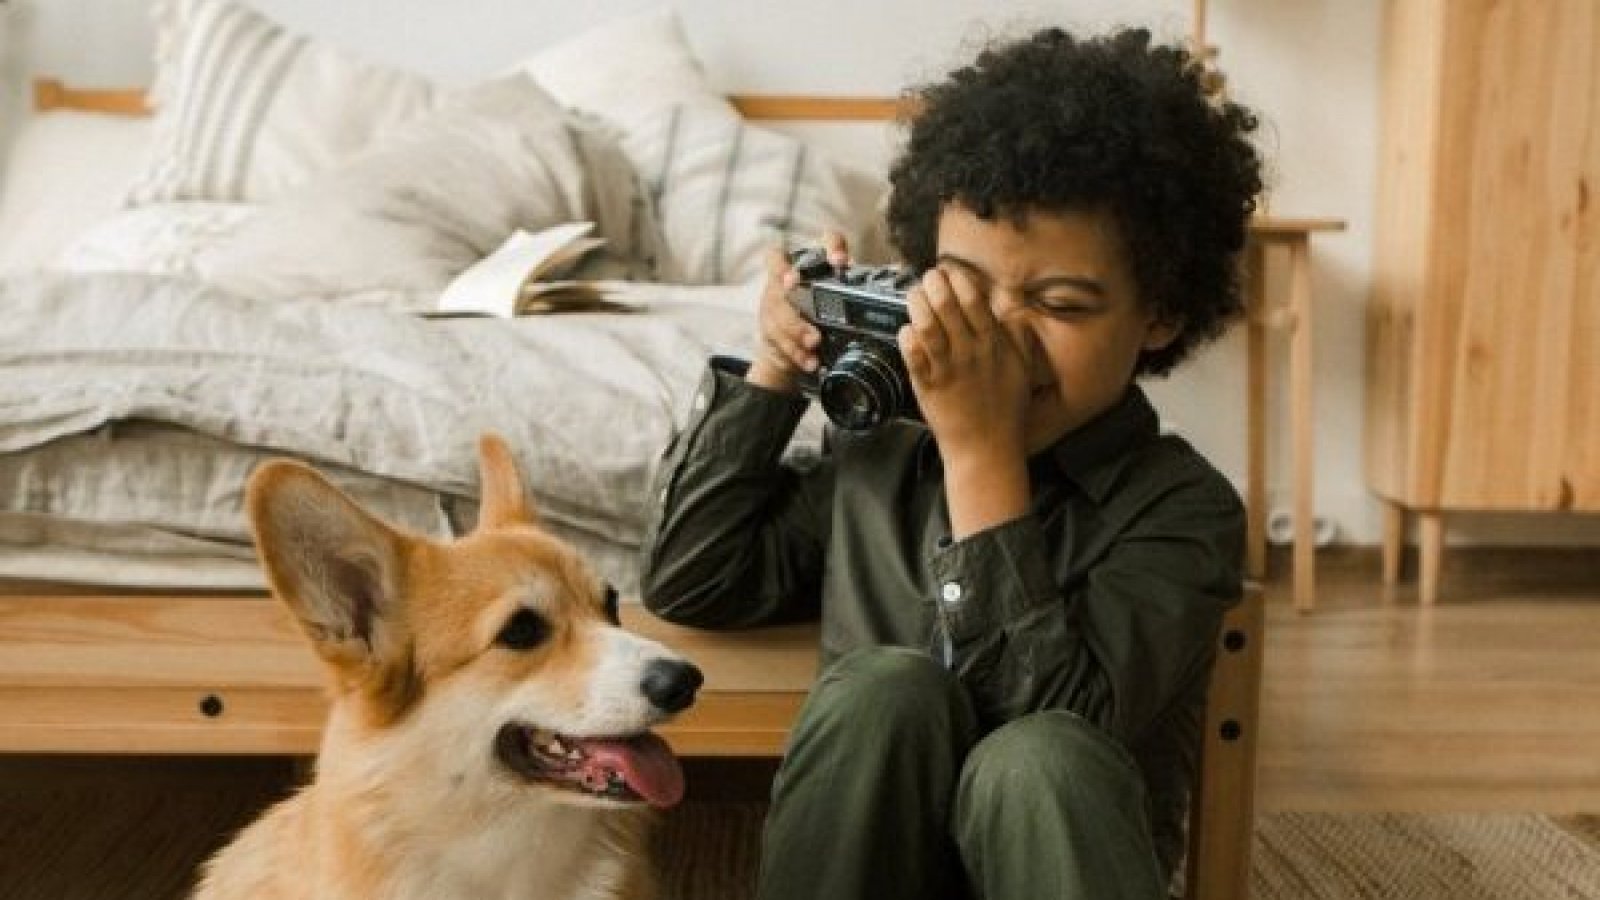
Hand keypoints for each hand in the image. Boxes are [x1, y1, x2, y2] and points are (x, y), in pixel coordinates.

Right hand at [746, 232, 849, 393]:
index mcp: (820, 261)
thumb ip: (863, 285)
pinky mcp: (767, 321)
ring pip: (778, 308)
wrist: (793, 341)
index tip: (840, 262)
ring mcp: (775, 296)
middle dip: (796, 289)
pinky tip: (808, 359)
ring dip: (796, 328)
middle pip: (786, 275)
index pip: (827, 239)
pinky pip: (775, 333)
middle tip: (809, 312)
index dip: (831, 247)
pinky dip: (792, 349)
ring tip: (813, 344)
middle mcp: (792, 273)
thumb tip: (899, 271)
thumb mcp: (844, 299)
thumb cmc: (824, 313)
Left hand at [898, 265, 1031, 463]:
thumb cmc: (1006, 412)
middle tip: (927, 278)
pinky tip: (906, 330)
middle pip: (946, 307)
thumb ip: (1019, 337)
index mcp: (993, 346)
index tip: (951, 273)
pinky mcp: (928, 387)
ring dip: (916, 305)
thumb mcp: (1023, 371)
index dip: (959, 281)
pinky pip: (912, 356)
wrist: (987, 450)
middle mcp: (969, 354)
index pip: (974, 302)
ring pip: (926, 326)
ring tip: (913, 296)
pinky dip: (907, 339)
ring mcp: (947, 370)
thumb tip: (1014, 310)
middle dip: (933, 285)